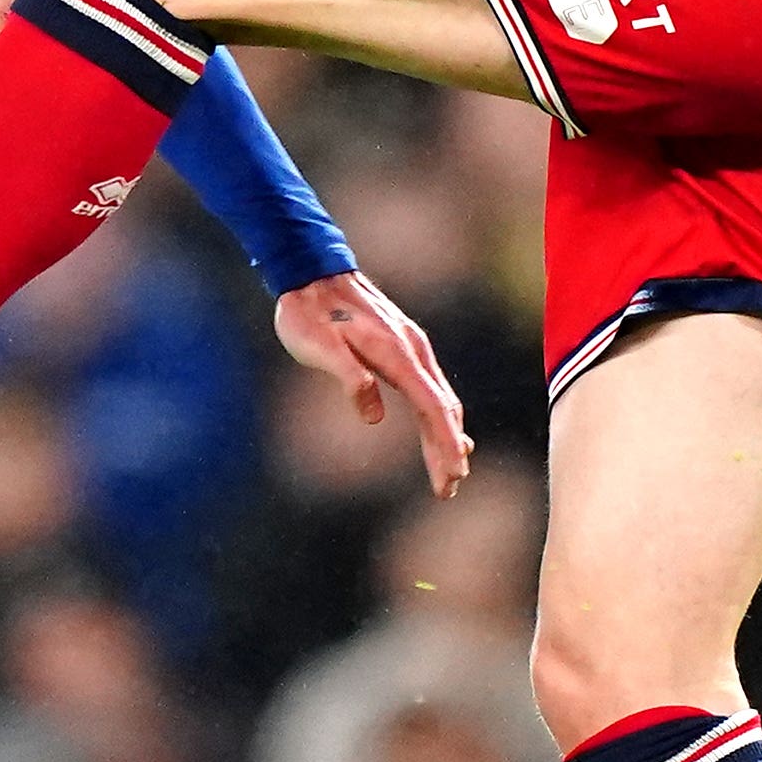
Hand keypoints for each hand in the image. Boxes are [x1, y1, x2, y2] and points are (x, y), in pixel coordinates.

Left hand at [274, 271, 473, 495]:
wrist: (312, 271)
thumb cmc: (308, 312)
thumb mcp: (319, 347)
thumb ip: (349, 378)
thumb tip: (374, 416)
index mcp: (397, 354)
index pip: (432, 407)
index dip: (445, 443)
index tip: (453, 474)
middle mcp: (413, 350)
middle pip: (442, 408)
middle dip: (448, 449)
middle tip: (448, 490)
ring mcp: (411, 347)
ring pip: (439, 398)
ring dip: (447, 435)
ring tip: (450, 472)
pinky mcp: (403, 347)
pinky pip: (429, 387)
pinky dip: (438, 414)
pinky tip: (438, 430)